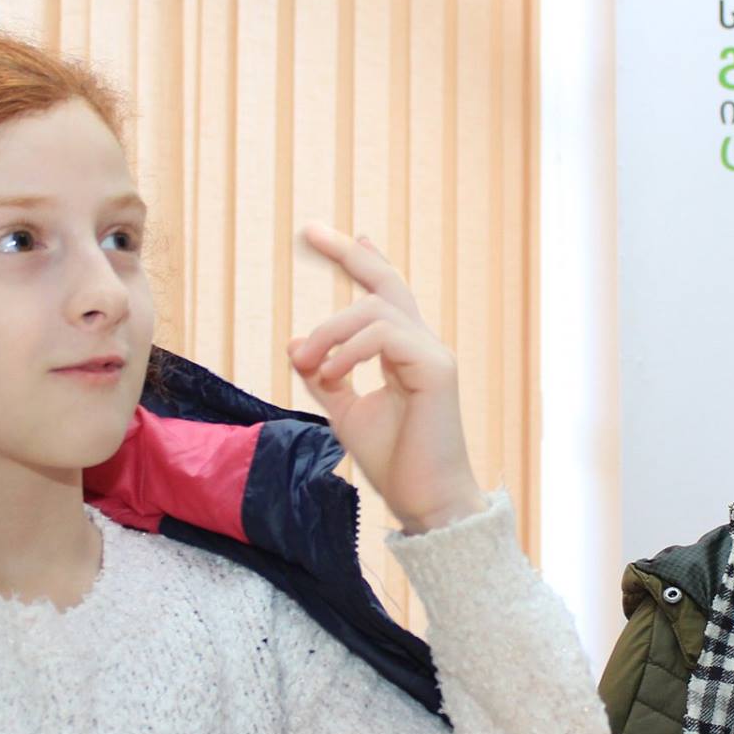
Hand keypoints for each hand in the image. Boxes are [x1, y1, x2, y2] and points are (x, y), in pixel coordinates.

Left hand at [287, 224, 487, 533]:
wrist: (427, 501)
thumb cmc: (395, 462)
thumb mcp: (347, 412)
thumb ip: (325, 377)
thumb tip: (296, 343)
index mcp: (406, 352)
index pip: (384, 294)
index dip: (358, 260)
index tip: (323, 237)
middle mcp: (424, 345)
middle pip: (386, 282)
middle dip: (347, 253)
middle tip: (308, 232)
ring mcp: (434, 354)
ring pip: (374, 310)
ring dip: (329, 332)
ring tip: (306, 363)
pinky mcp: (436, 368)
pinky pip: (384, 335)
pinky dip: (348, 350)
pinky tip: (331, 373)